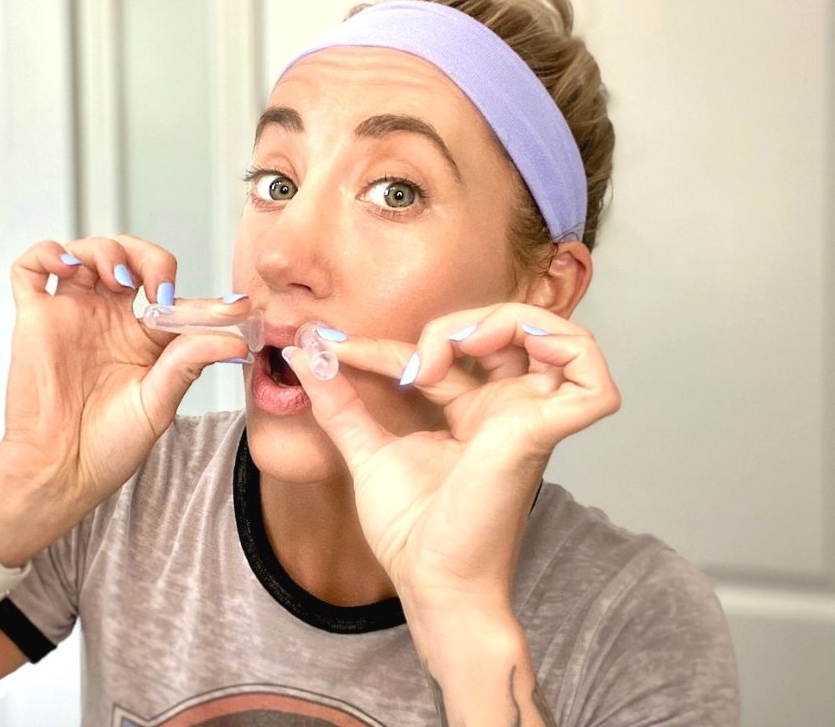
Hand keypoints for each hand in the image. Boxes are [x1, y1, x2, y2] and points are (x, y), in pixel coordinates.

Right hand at [0, 235, 251, 530]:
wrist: (59, 471)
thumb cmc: (107, 447)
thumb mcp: (159, 402)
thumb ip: (189, 361)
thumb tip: (234, 339)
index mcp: (143, 338)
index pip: (175, 297)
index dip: (203, 298)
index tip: (233, 309)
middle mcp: (108, 319)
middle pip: (129, 259)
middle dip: (149, 258)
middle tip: (159, 287)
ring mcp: (71, 315)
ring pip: (85, 253)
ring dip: (106, 250)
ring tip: (118, 278)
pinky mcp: (35, 318)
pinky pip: (31, 268)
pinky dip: (48, 252)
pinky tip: (68, 267)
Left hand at [281, 303, 621, 609]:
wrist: (427, 578)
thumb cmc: (410, 531)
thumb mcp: (365, 448)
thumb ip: (339, 402)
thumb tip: (304, 356)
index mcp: (476, 414)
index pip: (444, 352)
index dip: (389, 345)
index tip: (337, 351)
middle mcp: (510, 411)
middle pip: (511, 330)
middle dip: (459, 322)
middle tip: (414, 361)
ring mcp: (532, 420)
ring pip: (561, 339)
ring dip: (511, 321)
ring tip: (459, 345)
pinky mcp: (543, 433)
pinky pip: (594, 384)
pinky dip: (566, 349)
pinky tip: (501, 351)